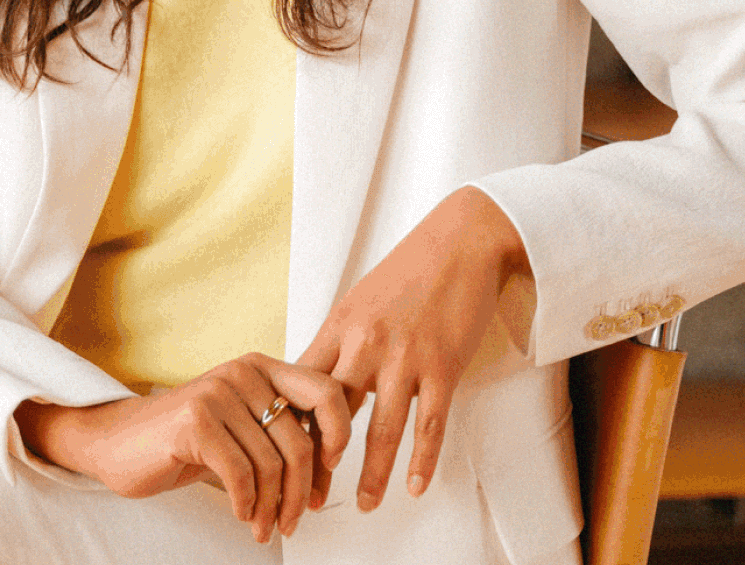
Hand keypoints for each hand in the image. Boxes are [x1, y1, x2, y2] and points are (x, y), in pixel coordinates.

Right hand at [15, 355, 352, 543]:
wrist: (120, 441)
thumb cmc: (186, 438)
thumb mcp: (240, 422)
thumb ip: (279, 425)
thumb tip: (331, 457)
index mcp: (260, 367)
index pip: (326, 390)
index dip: (339, 436)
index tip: (327, 474)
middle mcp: (242, 371)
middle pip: (301, 442)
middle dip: (303, 493)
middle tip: (294, 519)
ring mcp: (217, 393)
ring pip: (273, 465)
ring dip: (274, 508)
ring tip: (264, 525)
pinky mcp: (195, 421)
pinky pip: (243, 475)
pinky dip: (248, 505)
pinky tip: (243, 514)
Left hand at [296, 186, 531, 513]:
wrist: (461, 241)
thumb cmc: (411, 268)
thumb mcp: (362, 298)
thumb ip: (342, 339)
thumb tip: (318, 377)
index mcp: (341, 324)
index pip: (304, 385)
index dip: (291, 425)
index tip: (283, 456)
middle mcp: (366, 342)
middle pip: (333, 413)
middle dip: (319, 459)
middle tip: (310, 497)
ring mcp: (405, 356)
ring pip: (381, 429)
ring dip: (371, 473)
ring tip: (364, 504)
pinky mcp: (443, 365)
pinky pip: (429, 424)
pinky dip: (421, 460)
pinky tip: (414, 486)